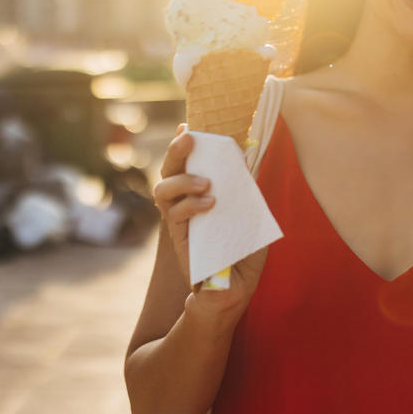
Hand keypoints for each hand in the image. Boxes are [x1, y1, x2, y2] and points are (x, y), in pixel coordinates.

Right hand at [152, 124, 268, 324]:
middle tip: (189, 138)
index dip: (182, 144)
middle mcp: (184, 204)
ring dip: (183, 180)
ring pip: (162, 190)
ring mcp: (179, 221)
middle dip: (175, 151)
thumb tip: (247, 159)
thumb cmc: (243, 250)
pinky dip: (191, 205)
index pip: (186, 163)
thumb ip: (245, 189)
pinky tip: (210, 204)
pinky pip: (174, 215)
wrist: (235, 288)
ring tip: (206, 182)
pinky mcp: (179, 239)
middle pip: (168, 170)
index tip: (187, 125)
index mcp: (199, 194)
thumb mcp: (250, 214)